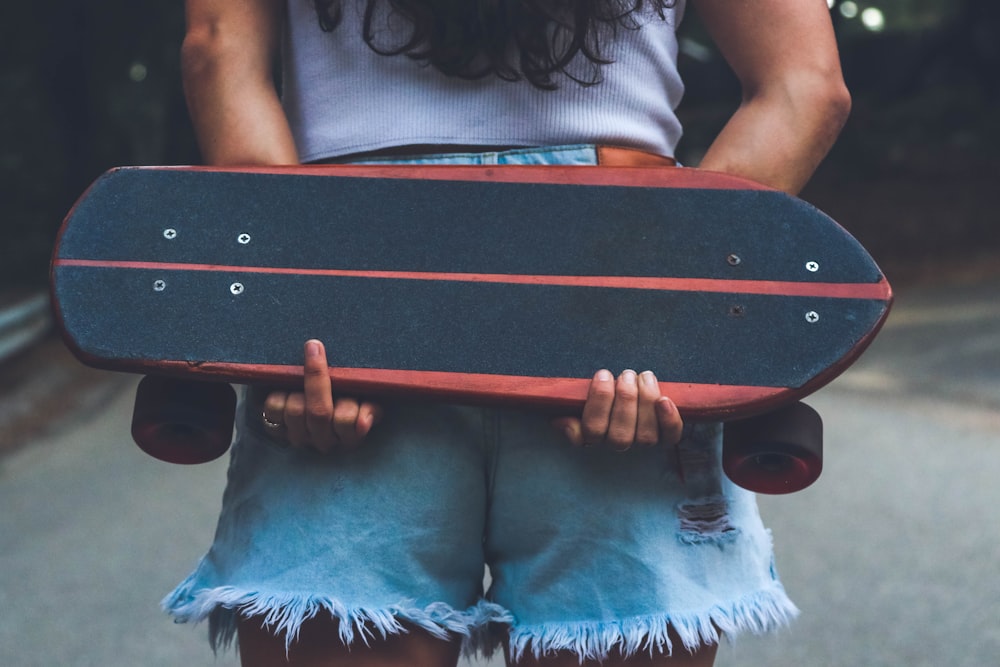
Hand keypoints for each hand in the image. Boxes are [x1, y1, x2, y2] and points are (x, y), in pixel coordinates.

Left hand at [260, 340, 382, 451]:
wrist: (323, 396)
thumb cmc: (353, 396)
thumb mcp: (368, 401)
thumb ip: (370, 408)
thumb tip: (364, 423)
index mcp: (349, 436)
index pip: (346, 421)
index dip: (346, 400)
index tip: (345, 373)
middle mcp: (323, 441)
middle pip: (318, 413)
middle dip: (317, 378)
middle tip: (315, 347)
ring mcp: (299, 437)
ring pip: (295, 411)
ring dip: (298, 389)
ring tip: (302, 373)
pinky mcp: (278, 430)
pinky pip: (273, 410)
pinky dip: (278, 395)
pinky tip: (286, 387)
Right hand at [553, 369, 683, 450]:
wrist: (631, 393)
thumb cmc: (601, 394)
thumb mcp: (579, 400)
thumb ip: (570, 409)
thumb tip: (561, 423)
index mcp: (593, 436)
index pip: (592, 431)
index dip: (599, 403)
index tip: (603, 375)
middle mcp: (618, 444)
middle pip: (620, 436)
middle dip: (625, 400)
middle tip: (626, 374)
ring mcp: (642, 442)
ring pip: (645, 436)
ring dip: (645, 403)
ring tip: (643, 376)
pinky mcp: (665, 438)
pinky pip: (670, 437)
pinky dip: (669, 420)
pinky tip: (664, 400)